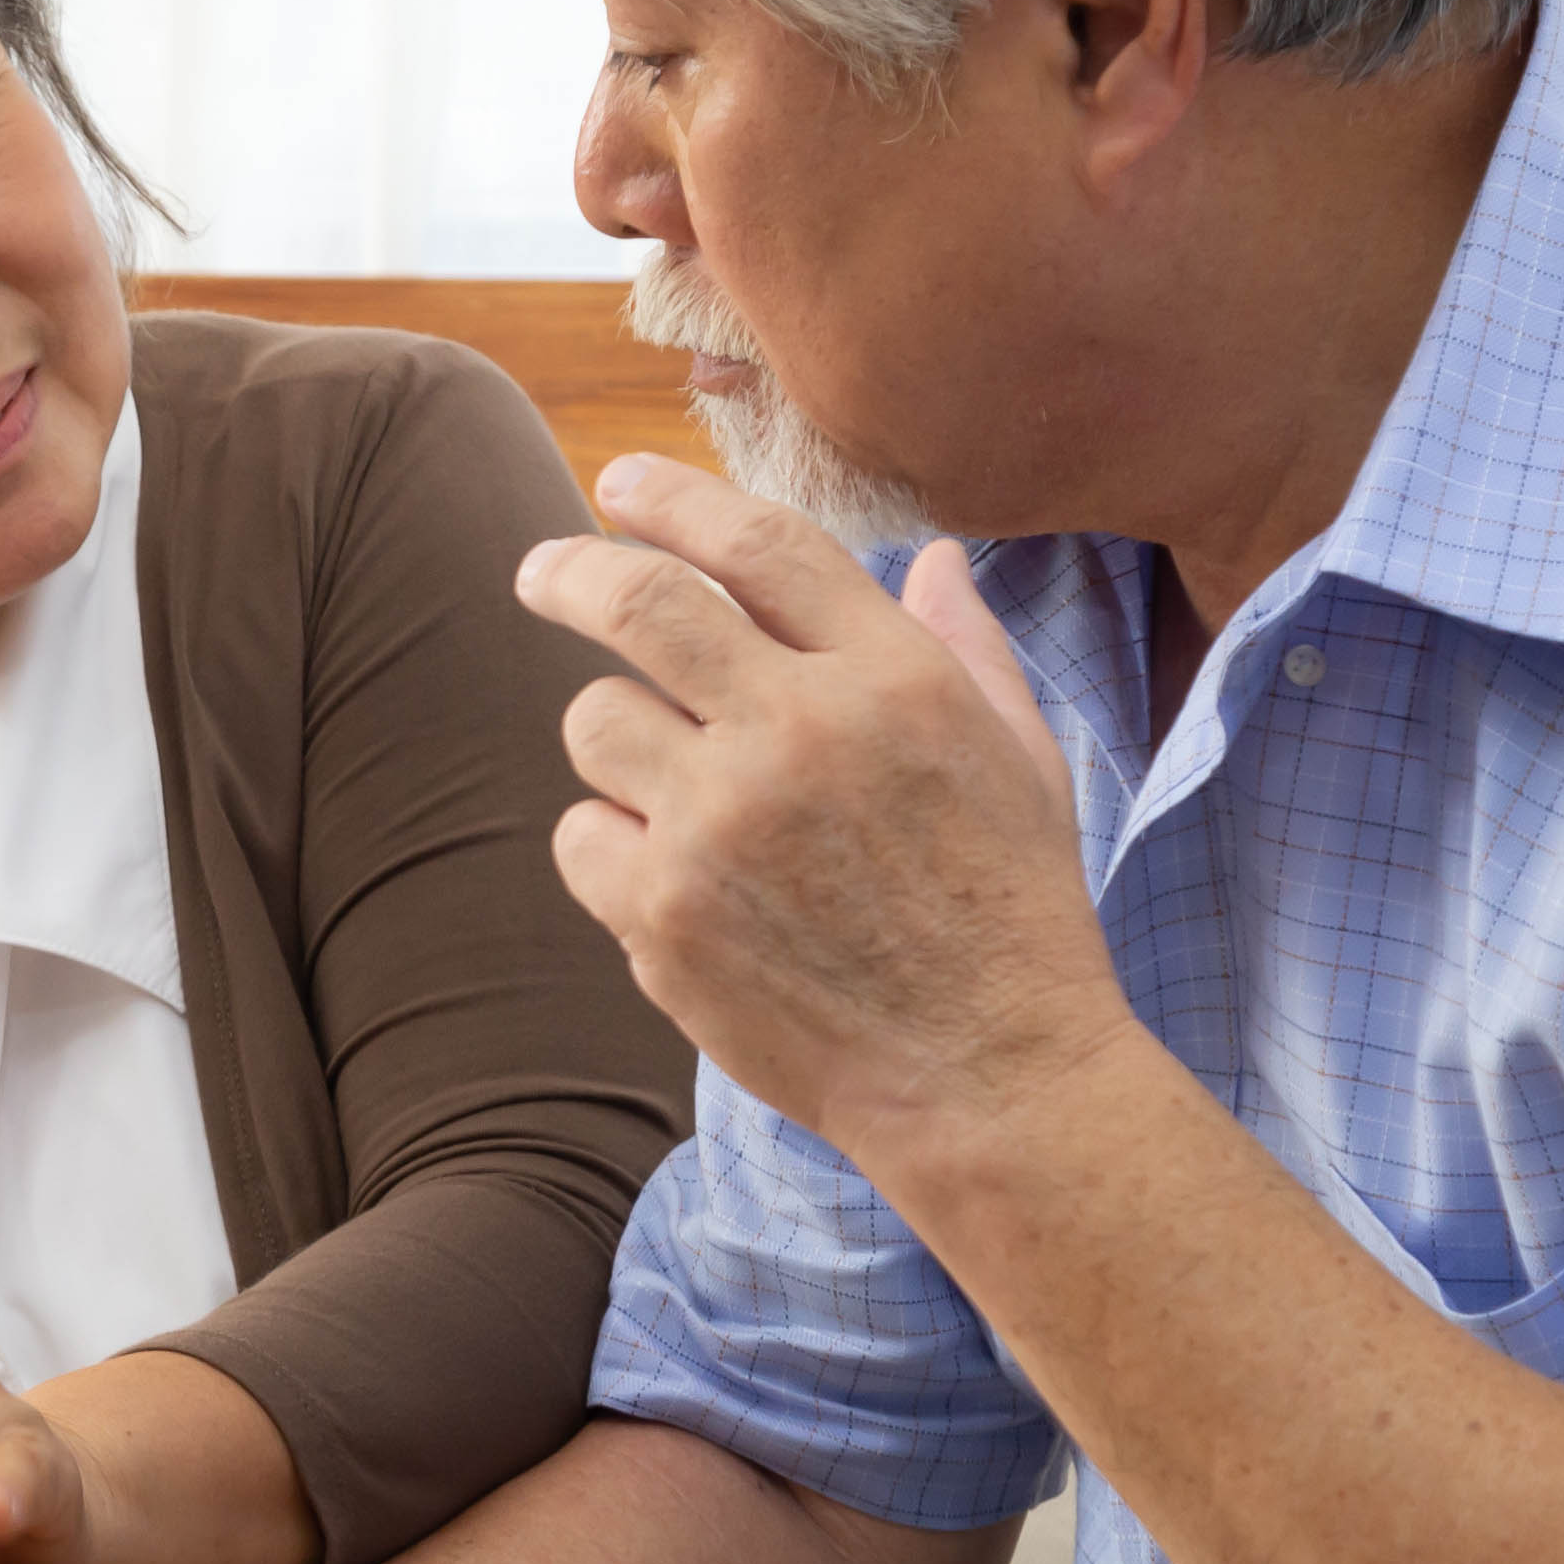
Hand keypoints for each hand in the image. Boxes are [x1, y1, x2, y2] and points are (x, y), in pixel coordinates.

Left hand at [516, 457, 1132, 1178]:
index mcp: (893, 677)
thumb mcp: (1022, 760)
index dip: (674, 498)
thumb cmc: (1013, 914)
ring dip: (618, 740)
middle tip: (542, 571)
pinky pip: (581, 834)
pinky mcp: (665, 916)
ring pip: (595, 719)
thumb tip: (937, 560)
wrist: (991, 1077)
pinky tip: (677, 883)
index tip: (622, 485)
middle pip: (638, 601)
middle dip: (571, 570)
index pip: (756, 544)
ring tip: (675, 791)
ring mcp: (721, 825)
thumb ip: (967, 649)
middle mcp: (799, 731)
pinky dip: (611, 847)